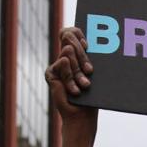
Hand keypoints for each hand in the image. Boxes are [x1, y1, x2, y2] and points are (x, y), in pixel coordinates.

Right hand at [47, 26, 97, 146]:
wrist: (82, 115)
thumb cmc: (93, 95)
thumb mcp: (95, 72)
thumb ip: (90, 56)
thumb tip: (85, 41)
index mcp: (77, 53)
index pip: (72, 31)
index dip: (77, 33)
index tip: (87, 44)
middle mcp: (66, 56)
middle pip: (68, 36)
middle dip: (81, 53)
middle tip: (89, 70)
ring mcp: (58, 64)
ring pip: (67, 52)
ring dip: (79, 71)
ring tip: (85, 85)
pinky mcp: (51, 73)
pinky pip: (62, 63)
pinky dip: (70, 78)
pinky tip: (75, 90)